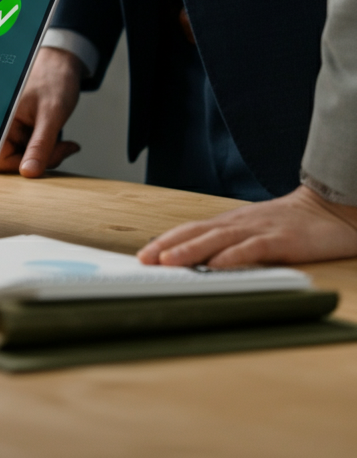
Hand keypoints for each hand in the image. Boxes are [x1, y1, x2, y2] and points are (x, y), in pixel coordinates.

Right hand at [0, 48, 82, 175]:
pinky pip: (29, 149)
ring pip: (23, 157)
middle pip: (12, 161)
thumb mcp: (51, 115)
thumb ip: (40, 145)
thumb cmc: (53, 79)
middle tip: (62, 150)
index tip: (47, 161)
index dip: (22, 166)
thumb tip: (30, 173)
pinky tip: (60, 142)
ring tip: (64, 144)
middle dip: (38, 161)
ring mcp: (11, 128)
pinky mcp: (20, 129)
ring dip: (44, 155)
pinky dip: (46, 149)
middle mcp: (0, 124)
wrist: (62, 62)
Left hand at [137, 186, 356, 267]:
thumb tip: (203, 262)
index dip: (166, 242)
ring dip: (191, 250)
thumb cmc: (289, 224)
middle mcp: (238, 224)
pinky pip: (254, 248)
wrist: (328, 207)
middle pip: (196, 233)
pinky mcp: (281, 239)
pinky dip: (234, 256)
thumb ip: (231, 245)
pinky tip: (218, 265)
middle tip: (144, 260)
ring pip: (217, 239)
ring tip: (169, 262)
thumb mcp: (254, 234)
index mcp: (229, 223)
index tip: (144, 255)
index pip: (190, 230)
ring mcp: (259, 230)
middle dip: (167, 246)